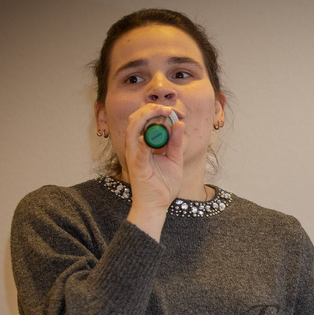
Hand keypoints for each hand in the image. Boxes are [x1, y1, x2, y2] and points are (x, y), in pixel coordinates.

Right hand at [122, 104, 186, 238]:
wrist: (157, 206)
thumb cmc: (163, 184)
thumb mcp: (174, 159)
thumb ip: (176, 142)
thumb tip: (180, 123)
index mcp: (143, 143)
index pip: (145, 119)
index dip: (159, 111)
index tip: (176, 111)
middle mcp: (135, 147)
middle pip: (136, 119)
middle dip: (152, 109)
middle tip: (170, 109)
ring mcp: (135, 156)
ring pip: (133, 130)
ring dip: (147, 118)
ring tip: (161, 112)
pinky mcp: (138, 168)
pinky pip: (138, 154)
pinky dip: (142, 144)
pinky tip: (147, 138)